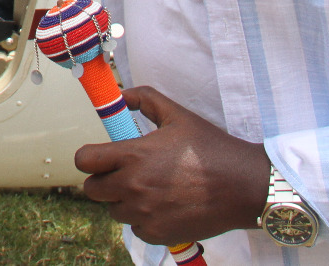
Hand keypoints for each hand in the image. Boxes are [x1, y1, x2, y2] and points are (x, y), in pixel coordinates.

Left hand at [75, 86, 271, 244]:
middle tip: (125, 175)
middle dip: (104, 180)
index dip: (90, 158)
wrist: (243, 186)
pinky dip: (144, 220)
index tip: (101, 158)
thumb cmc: (210, 148)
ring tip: (151, 190)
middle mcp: (132, 186)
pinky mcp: (158, 234)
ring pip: (114, 210)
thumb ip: (144, 99)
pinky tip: (164, 207)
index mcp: (132, 156)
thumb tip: (120, 95)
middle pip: (92, 190)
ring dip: (124, 202)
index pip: (84, 161)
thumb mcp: (177, 115)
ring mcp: (144, 214)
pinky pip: (135, 229)